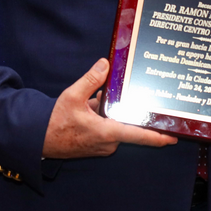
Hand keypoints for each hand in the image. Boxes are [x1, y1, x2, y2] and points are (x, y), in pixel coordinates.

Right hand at [42, 59, 177, 158]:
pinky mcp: (96, 146)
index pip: (138, 136)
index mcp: (106, 133)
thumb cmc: (54, 122)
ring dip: (111, 113)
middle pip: (127, 124)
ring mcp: (102, 146)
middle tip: (126, 96)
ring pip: (116, 125)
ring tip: (97, 100)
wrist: (37, 139)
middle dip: (127, 110)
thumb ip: (91, 79)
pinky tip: (92, 106)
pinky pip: (107, 129)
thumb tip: (106, 64)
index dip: (158, 137)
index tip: (174, 136)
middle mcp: (108, 143)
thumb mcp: (72, 95)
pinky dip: (104, 117)